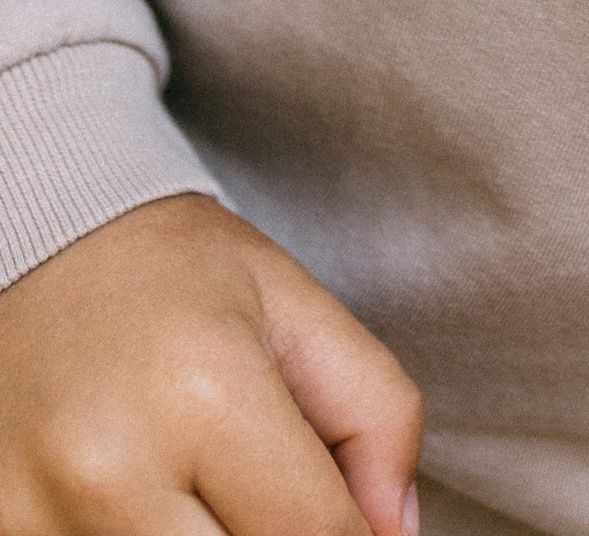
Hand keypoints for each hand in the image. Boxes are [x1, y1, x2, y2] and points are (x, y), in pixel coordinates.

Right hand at [0, 194, 420, 533]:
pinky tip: (162, 500)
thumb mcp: (295, 305)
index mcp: (202, 393)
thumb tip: (393, 535)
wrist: (33, 242)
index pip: (315, 535)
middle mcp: (110, 471)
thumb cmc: (168, 271)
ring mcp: (38, 519)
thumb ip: (373, 413)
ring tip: (216, 488)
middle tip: (280, 499)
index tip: (360, 526)